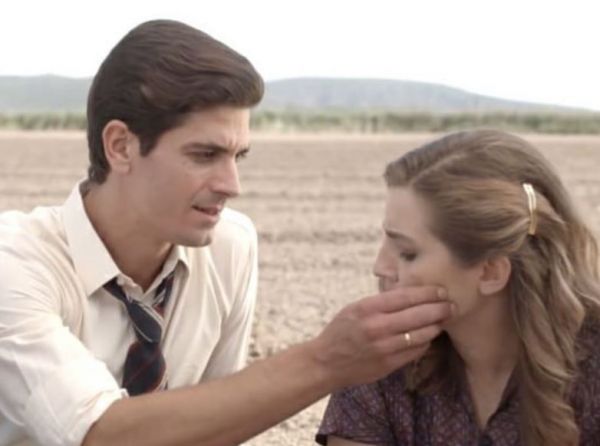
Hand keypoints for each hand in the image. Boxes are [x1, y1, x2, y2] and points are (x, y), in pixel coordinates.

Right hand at [308, 285, 451, 387]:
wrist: (326, 363)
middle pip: (419, 315)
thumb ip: (381, 302)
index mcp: (368, 308)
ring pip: (422, 334)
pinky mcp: (389, 364)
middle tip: (452, 305)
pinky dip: (425, 342)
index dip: (428, 292)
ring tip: (443, 320)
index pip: (406, 296)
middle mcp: (377, 327)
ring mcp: (384, 348)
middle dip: (440, 308)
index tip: (441, 290)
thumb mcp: (355, 308)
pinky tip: (428, 336)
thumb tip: (412, 293)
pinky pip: (416, 351)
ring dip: (436, 326)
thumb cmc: (341, 331)